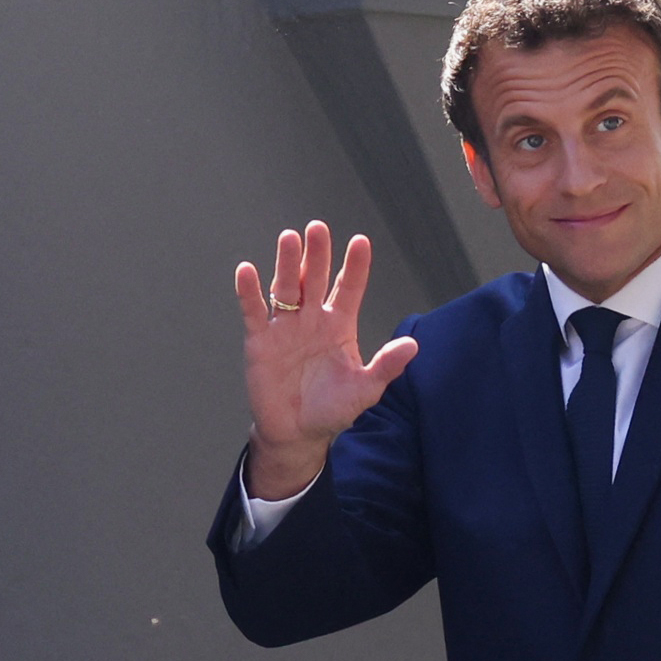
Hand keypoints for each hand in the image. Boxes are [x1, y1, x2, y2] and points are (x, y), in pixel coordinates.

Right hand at [235, 221, 418, 497]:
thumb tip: (413, 345)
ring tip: (289, 238)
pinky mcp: (261, 341)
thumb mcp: (366, 390)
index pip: (349, 289)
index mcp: (340, 326)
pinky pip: (254, 311)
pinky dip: (249, 292)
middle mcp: (312, 320)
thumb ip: (386, 366)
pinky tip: (247, 270)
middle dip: (317, 254)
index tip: (361, 241)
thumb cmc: (333, 410)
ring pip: (286, 288)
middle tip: (318, 227)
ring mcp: (285, 328)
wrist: (298, 433)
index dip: (355, 266)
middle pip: (315, 279)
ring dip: (287, 264)